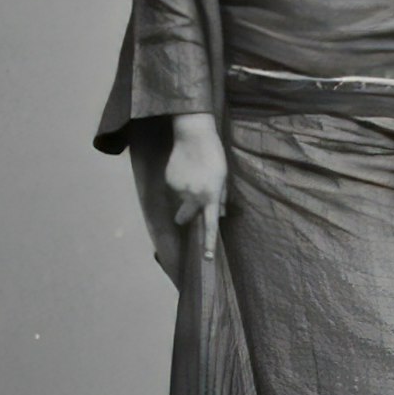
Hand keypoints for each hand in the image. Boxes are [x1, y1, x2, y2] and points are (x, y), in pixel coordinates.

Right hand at [164, 114, 226, 258]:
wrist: (194, 136)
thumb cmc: (214, 155)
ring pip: (179, 200)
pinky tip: (183, 168)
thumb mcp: (224, 177)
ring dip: (183, 194)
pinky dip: (178, 183)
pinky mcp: (168, 181)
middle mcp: (193, 196)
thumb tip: (220, 214)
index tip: (207, 258)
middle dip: (184, 217)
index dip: (209, 242)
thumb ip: (222, 197)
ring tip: (191, 174)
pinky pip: (173, 189)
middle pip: (184, 218)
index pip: (210, 225)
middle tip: (186, 210)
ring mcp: (179, 189)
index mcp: (211, 196)